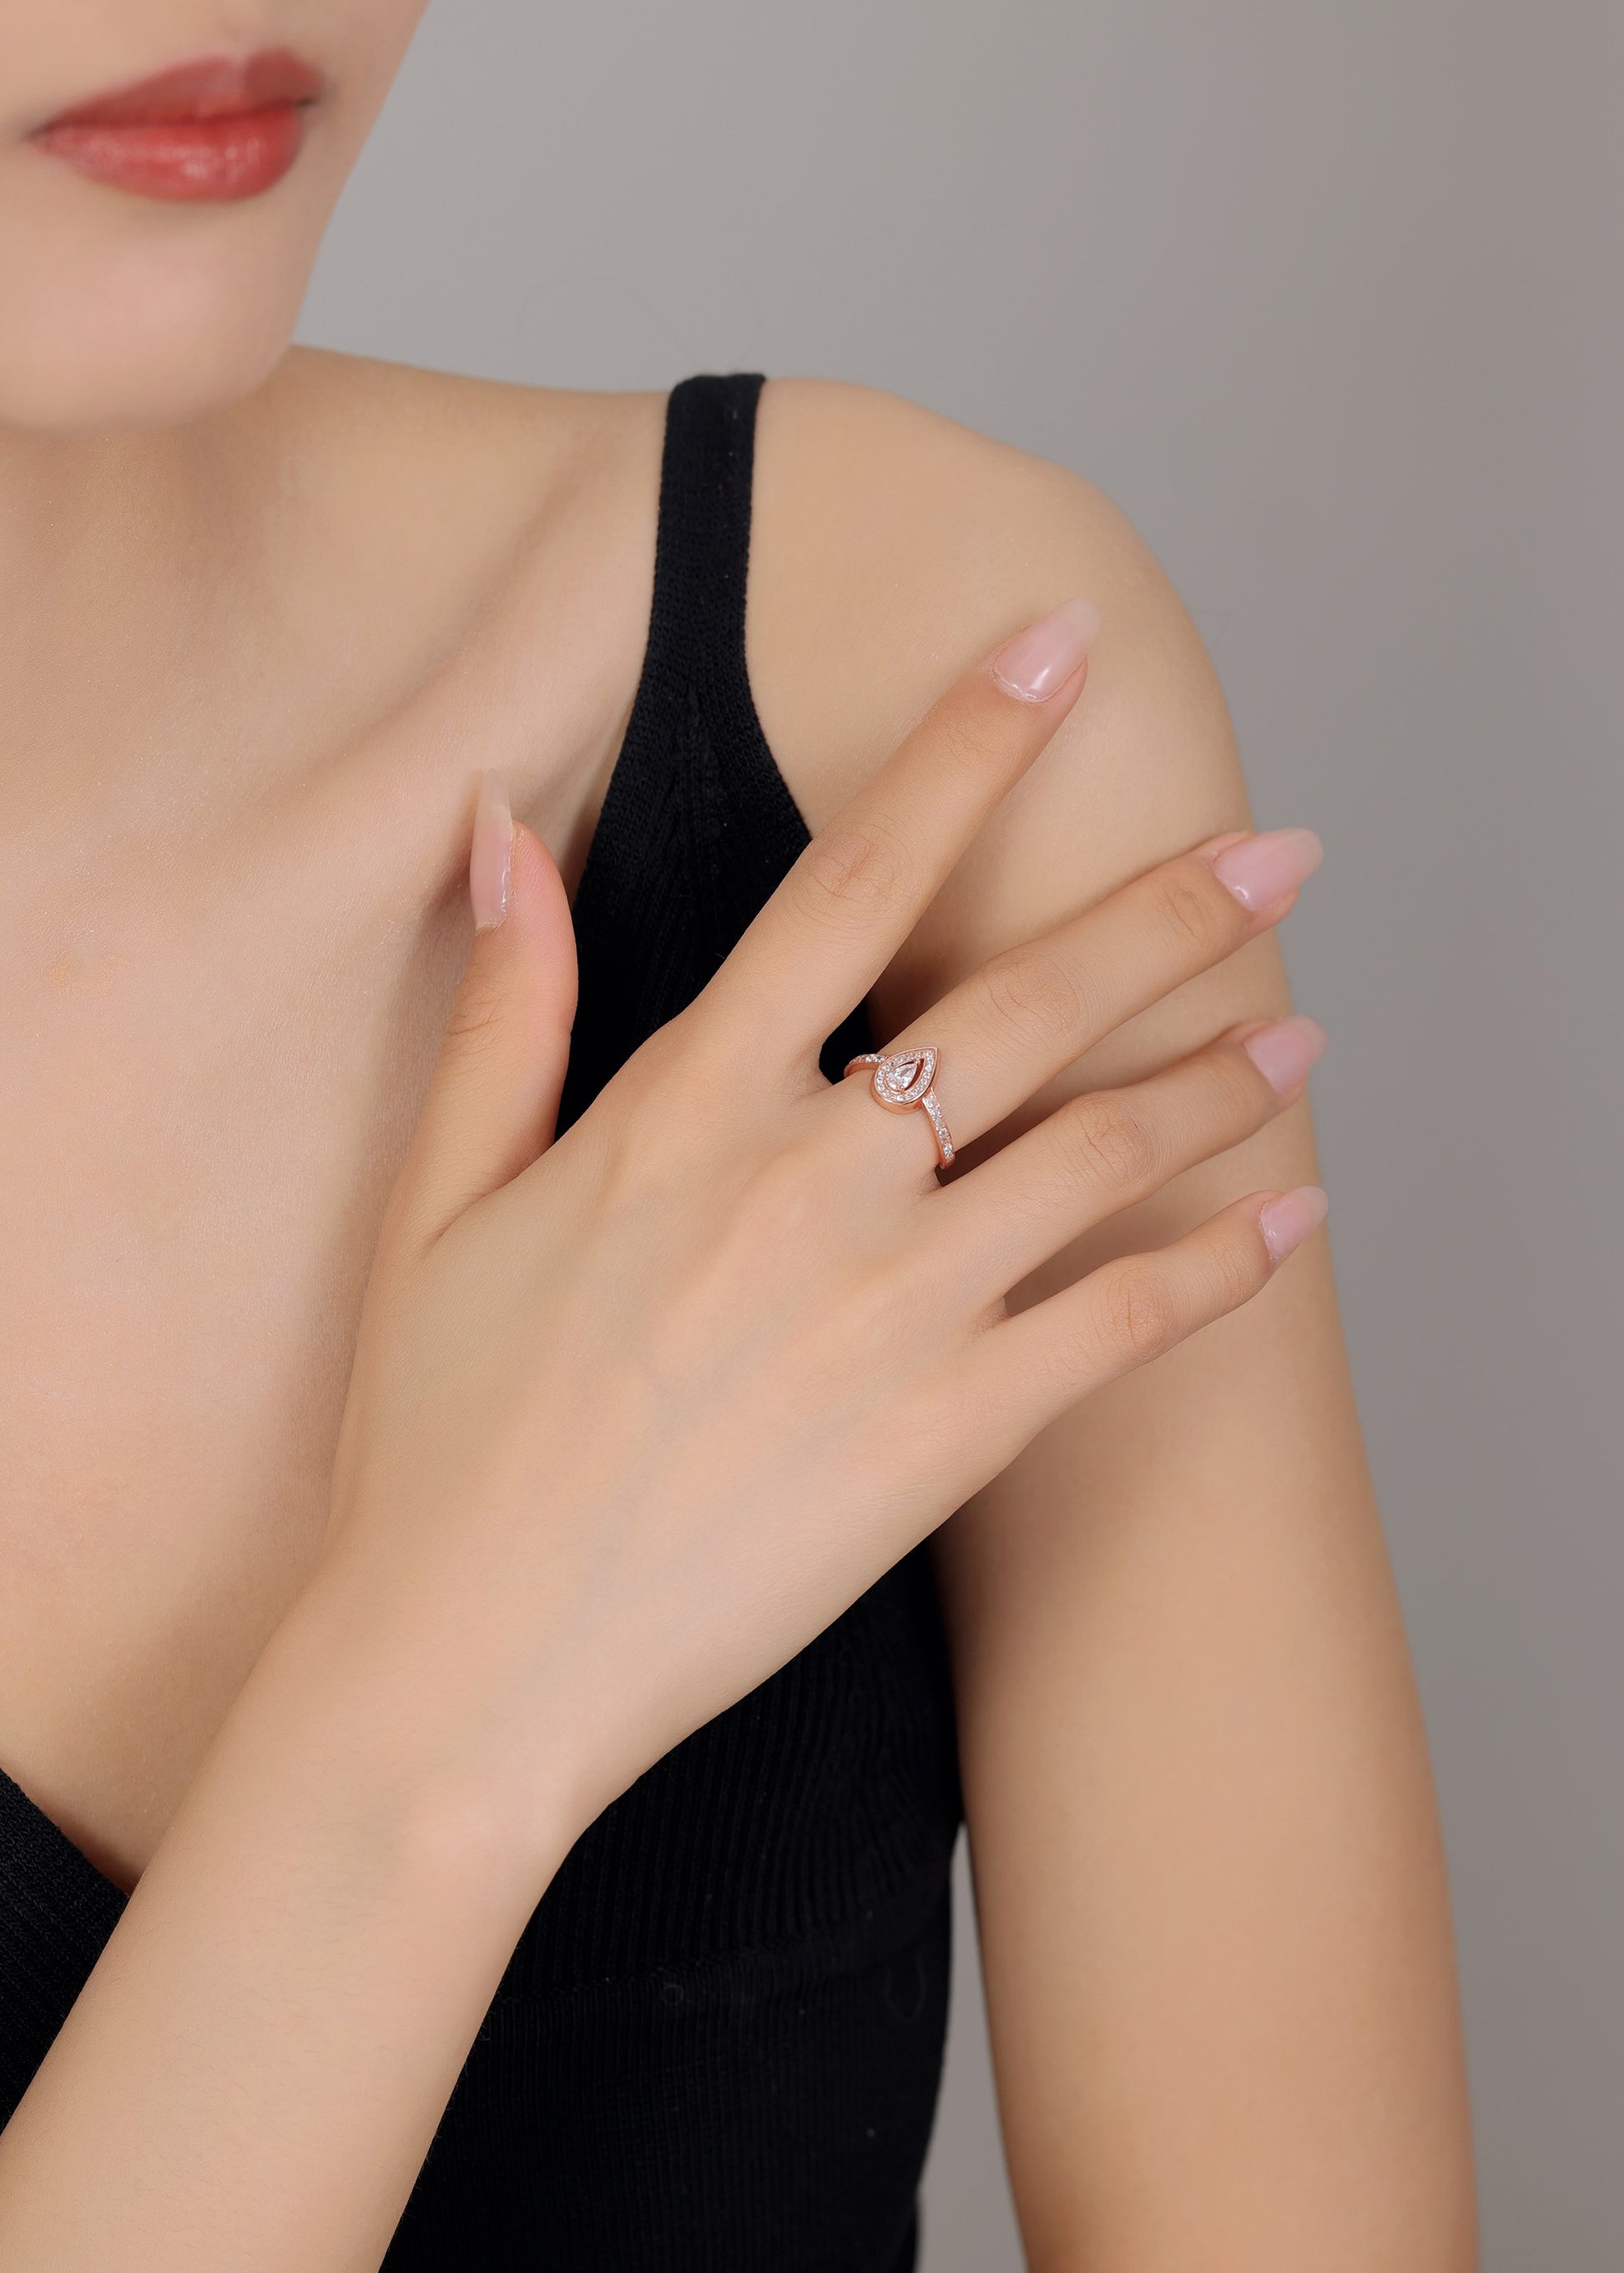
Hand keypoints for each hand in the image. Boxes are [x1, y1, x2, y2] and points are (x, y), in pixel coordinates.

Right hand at [318, 601, 1326, 1857]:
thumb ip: (506, 1005)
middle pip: (1032, 998)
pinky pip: (1126, 1318)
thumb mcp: (441, 1199)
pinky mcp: (952, 1429)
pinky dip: (1227, 1263)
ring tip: (1306, 1031)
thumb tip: (503, 830)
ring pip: (1108, 1148)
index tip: (1055, 648)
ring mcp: (895, 1302)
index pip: (856, 878)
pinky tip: (1297, 1222)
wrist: (469, 1663)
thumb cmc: (439, 1437)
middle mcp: (813, 1176)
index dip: (965, 746)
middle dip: (1175, 910)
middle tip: (1284, 849)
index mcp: (690, 1104)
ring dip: (1225, 1077)